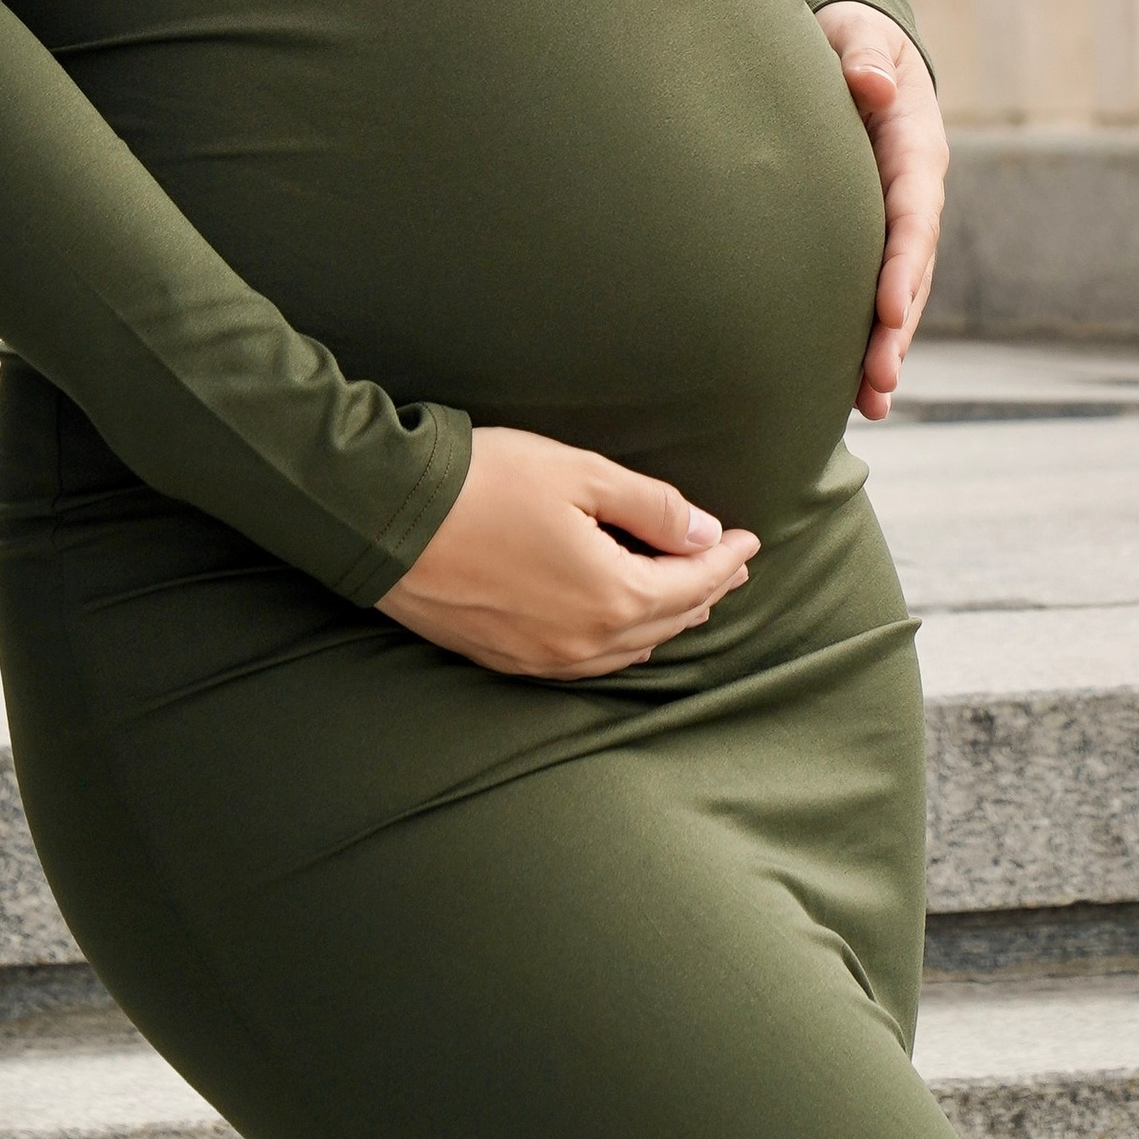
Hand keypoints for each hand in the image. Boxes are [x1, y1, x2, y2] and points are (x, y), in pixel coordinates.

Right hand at [377, 425, 758, 678]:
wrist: (388, 519)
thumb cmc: (483, 485)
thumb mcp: (580, 475)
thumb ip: (651, 507)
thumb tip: (704, 531)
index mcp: (611, 596)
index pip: (692, 584)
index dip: (726, 558)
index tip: (750, 538)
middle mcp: (583, 642)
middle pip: (666, 622)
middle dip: (705, 591)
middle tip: (729, 564)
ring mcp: (543, 658)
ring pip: (628, 650)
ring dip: (665, 620)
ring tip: (689, 595)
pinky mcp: (506, 659)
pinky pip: (585, 662)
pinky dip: (620, 643)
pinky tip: (623, 628)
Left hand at [815, 2, 945, 419]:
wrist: (855, 46)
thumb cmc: (852, 38)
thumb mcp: (859, 35)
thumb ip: (865, 56)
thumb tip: (872, 85)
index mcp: (914, 145)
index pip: (911, 213)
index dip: (902, 264)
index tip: (888, 313)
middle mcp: (914, 191)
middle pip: (912, 268)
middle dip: (897, 328)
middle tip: (878, 382)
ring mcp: (896, 218)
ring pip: (900, 290)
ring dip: (887, 346)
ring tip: (872, 403)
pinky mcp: (872, 234)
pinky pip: (875, 289)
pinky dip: (871, 336)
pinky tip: (856, 393)